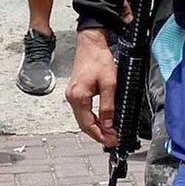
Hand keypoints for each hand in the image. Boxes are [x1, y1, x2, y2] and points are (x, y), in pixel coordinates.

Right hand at [66, 28, 118, 146]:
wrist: (91, 44)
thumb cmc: (99, 60)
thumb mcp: (109, 84)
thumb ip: (108, 106)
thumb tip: (109, 125)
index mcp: (79, 97)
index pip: (87, 124)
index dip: (100, 135)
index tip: (112, 141)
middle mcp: (72, 97)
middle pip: (83, 124)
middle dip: (98, 134)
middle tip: (112, 140)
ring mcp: (72, 95)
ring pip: (82, 118)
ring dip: (95, 127)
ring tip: (109, 133)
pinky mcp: (75, 91)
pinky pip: (82, 111)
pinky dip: (92, 119)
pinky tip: (101, 121)